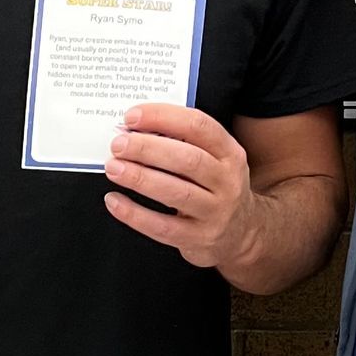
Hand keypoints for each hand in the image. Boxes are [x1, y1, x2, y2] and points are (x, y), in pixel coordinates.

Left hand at [104, 103, 262, 271]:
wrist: (242, 233)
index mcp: (230, 153)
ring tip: (114, 168)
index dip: (163, 118)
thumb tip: (133, 130)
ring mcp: (215, 212)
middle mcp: (227, 181)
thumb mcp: (214, 160)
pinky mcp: (199, 238)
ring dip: (139, 178)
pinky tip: (114, 201)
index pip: (198, 126)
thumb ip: (182, 143)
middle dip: (147, 148)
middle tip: (118, 144)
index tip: (132, 116)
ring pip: (176, 192)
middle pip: (187, 159)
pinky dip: (134, 214)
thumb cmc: (215, 188)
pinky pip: (162, 227)